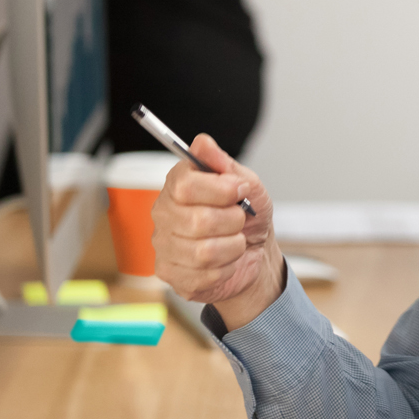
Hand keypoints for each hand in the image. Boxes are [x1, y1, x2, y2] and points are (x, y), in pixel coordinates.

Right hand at [152, 133, 281, 328]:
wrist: (255, 251)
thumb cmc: (248, 216)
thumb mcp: (247, 184)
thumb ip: (225, 164)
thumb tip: (203, 143)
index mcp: (177, 185)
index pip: (185, 185)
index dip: (220, 189)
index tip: (240, 190)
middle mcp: (163, 213)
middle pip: (198, 221)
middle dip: (233, 221)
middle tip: (239, 219)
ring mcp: (163, 245)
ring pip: (204, 252)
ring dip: (233, 247)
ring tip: (235, 241)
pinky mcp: (170, 273)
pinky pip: (205, 275)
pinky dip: (227, 268)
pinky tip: (226, 260)